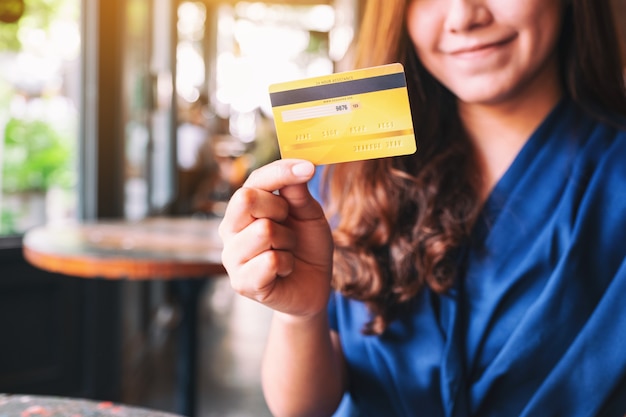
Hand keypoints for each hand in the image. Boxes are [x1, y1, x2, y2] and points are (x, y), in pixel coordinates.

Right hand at [218, 159, 332, 318]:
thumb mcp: (310, 216)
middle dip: (280, 209)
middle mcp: (230, 229)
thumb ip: (299, 194)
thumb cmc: (307, 247)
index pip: (255, 179)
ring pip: (264, 231)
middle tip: (289, 224)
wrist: (313, 287)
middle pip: (246, 198)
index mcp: (243, 207)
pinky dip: (288, 264)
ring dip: (288, 242)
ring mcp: (232, 256)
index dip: (282, 171)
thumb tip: (300, 167)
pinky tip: (284, 271)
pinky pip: (271, 261)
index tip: (309, 168)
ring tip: (287, 251)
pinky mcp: (241, 282)